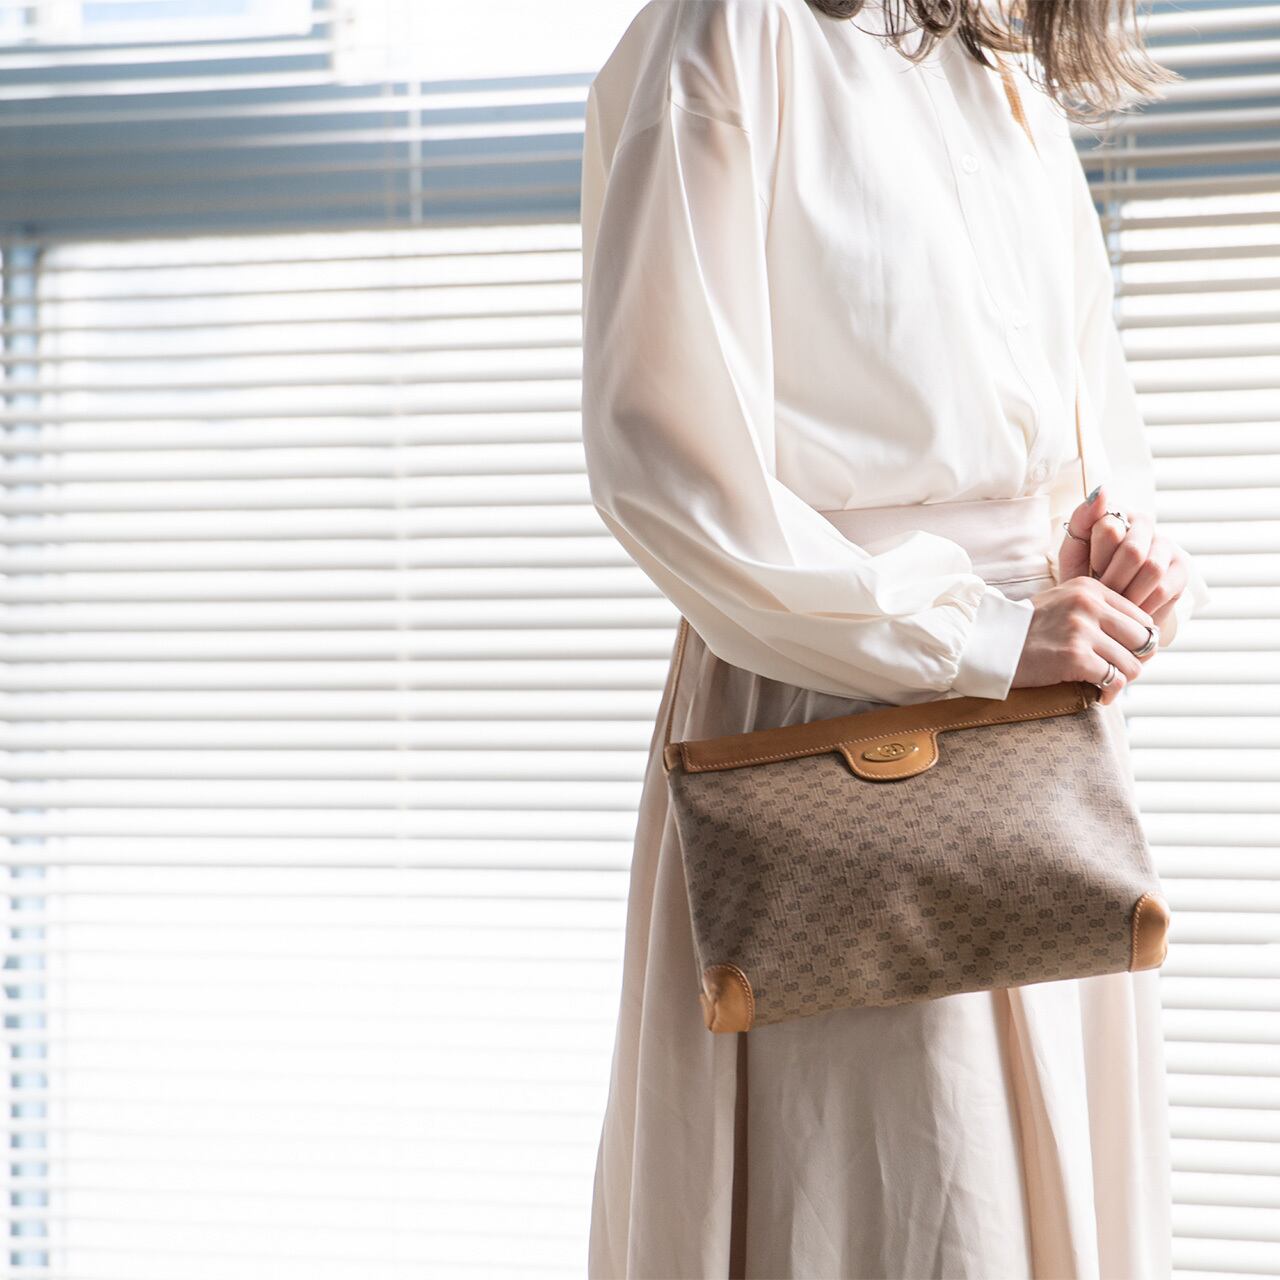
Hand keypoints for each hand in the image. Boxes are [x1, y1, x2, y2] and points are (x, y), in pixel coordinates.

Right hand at [1010, 576, 1156, 705]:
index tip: (1124, 656)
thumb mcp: (1064, 603)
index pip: (1143, 618)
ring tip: (1105, 685)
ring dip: (1121, 680)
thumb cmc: (1028, 631)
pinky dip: (1109, 694)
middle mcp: (1088, 605)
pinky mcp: (1074, 657)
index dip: (1140, 643)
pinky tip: (1098, 696)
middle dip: (1135, 662)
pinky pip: (1113, 681)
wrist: (991, 646)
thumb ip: (1099, 611)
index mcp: (1090, 589)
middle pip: (1144, 641)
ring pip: (1132, 665)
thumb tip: (1145, 637)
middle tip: (1118, 673)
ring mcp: (1081, 630)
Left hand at [1060, 484, 1190, 636]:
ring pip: (1151, 570)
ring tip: (1115, 603)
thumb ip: (1082, 520)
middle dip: (1112, 580)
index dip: (1097, 558)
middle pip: (1133, 551)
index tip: (1091, 572)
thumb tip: (1103, 491)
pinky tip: (1131, 609)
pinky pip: (1164, 589)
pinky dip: (1143, 604)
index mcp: (1115, 513)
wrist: (1105, 609)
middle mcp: (1144, 524)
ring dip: (1128, 593)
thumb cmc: (1086, 576)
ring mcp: (1166, 546)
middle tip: (1103, 594)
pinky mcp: (1181, 570)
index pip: (1109, 528)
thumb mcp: (1073, 552)